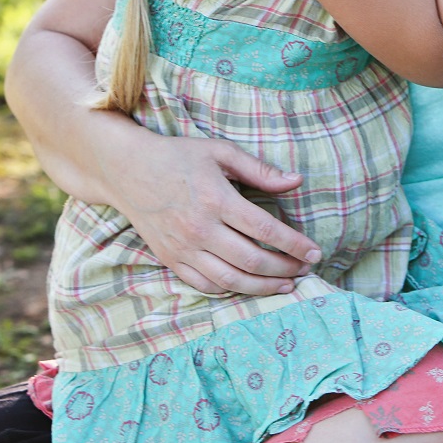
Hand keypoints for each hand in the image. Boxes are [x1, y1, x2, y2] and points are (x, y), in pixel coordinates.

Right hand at [109, 132, 320, 295]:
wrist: (127, 170)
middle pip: (252, 261)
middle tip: (305, 270)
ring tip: (286, 285)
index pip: (265, 230)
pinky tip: (250, 286)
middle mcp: (200, 229)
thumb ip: (260, 170)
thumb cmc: (179, 156)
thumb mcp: (221, 152)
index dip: (294, 245)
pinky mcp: (170, 259)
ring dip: (263, 287)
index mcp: (217, 200)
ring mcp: (182, 248)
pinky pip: (205, 285)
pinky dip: (231, 290)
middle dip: (285, 269)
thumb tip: (297, 181)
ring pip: (230, 280)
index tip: (315, 252)